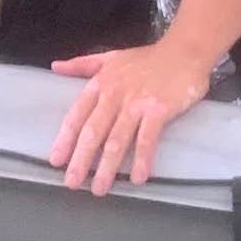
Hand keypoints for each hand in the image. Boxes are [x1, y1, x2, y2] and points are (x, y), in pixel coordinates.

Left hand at [49, 34, 211, 194]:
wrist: (185, 50)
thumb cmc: (148, 58)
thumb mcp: (110, 57)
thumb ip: (82, 64)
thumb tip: (55, 67)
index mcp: (100, 84)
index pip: (77, 115)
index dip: (65, 140)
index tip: (55, 161)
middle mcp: (114, 95)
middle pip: (93, 132)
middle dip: (81, 160)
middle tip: (72, 183)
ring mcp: (136, 103)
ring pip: (117, 140)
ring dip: (107, 167)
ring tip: (99, 189)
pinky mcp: (159, 109)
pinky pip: (147, 139)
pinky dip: (142, 159)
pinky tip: (138, 178)